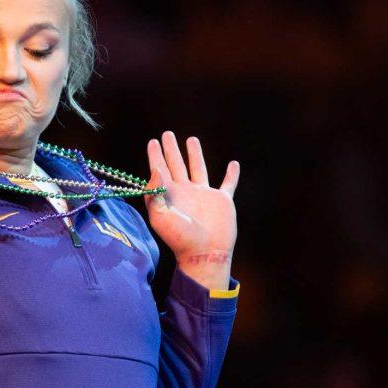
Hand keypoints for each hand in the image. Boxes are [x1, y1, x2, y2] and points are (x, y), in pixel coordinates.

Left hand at [144, 131, 239, 288]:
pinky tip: (234, 164)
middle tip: (167, 134)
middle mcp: (186, 191)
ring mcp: (204, 195)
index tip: (153, 142)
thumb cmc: (180, 238)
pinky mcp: (221, 201)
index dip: (156, 155)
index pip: (160, 169)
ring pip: (199, 169)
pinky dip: (231, 175)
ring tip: (191, 139)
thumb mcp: (160, 216)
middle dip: (171, 149)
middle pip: (177, 164)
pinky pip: (228, 184)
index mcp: (170, 194)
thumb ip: (155, 193)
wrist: (204, 254)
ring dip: (195, 154)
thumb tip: (155, 169)